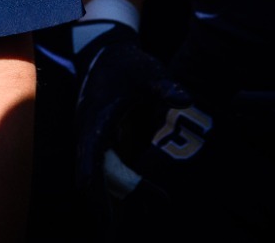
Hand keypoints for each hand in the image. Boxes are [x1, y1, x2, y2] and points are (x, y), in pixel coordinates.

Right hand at [72, 22, 193, 211]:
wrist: (107, 49)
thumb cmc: (126, 62)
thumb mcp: (145, 70)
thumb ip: (163, 85)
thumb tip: (185, 98)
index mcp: (95, 120)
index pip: (90, 158)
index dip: (93, 184)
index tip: (97, 208)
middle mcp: (89, 133)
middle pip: (94, 174)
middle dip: (101, 202)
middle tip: (109, 231)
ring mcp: (94, 138)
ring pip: (100, 174)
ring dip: (114, 194)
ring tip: (126, 219)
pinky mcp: (103, 140)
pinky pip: (108, 168)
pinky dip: (119, 184)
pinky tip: (135, 196)